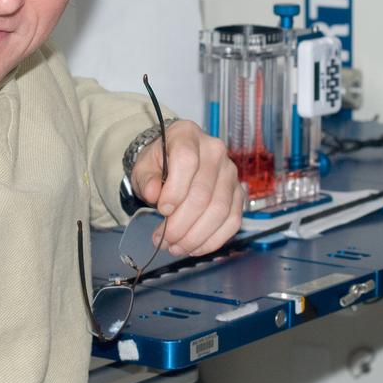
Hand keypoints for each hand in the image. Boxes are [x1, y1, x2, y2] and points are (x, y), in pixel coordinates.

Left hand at [130, 120, 243, 256]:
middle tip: (164, 240)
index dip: (174, 190)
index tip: (161, 210)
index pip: (186, 161)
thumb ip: (146, 178)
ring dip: (196, 236)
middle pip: (203, 193)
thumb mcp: (144, 166)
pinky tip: (195, 248)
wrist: (176, 160)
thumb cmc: (160, 162)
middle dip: (181, 224)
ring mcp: (230, 172)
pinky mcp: (238, 192)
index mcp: (188, 135)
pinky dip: (213, 240)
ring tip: (176, 247)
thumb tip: (152, 193)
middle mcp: (215, 151)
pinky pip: (233, 220)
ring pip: (220, 210)